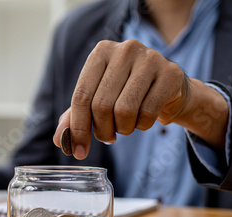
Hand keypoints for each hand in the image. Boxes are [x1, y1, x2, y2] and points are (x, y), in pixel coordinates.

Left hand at [53, 39, 227, 158]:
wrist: (168, 89)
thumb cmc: (125, 93)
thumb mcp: (96, 99)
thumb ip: (75, 117)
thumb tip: (60, 140)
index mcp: (100, 52)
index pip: (81, 96)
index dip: (77, 128)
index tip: (78, 150)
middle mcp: (124, 50)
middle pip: (101, 105)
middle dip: (102, 130)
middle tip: (107, 137)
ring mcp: (150, 59)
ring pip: (124, 110)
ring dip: (123, 129)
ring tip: (125, 126)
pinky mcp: (170, 74)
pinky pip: (148, 113)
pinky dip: (142, 125)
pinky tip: (142, 119)